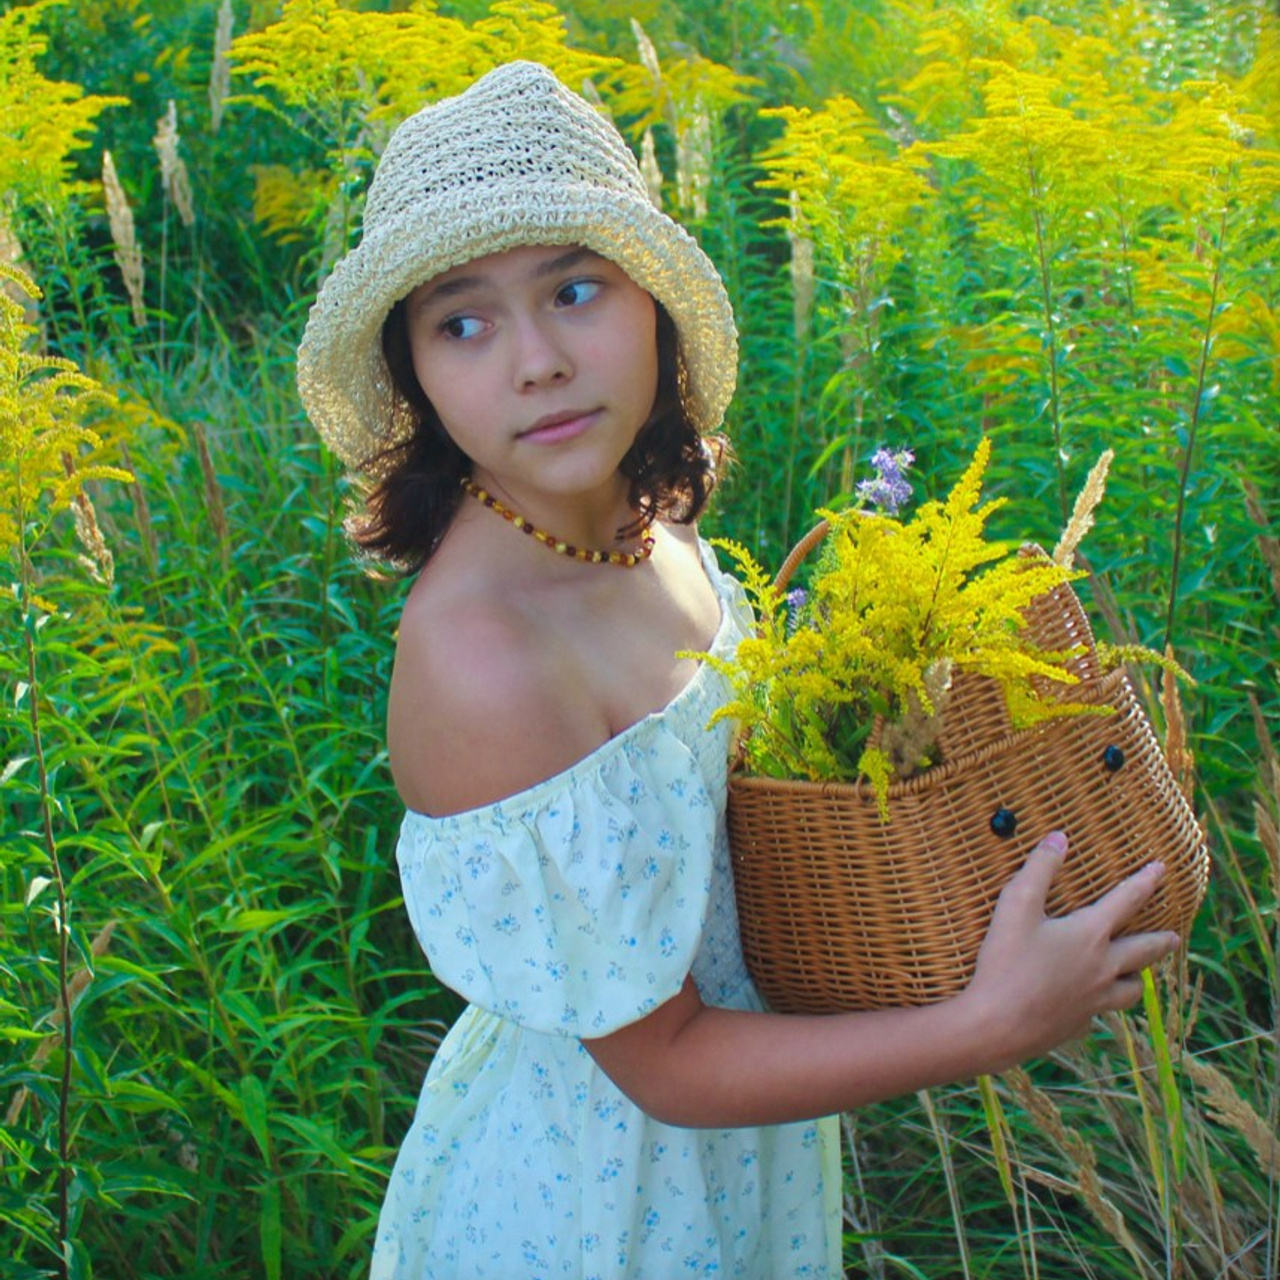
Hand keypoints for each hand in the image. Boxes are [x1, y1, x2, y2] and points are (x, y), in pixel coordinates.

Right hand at [964, 830, 1180, 1070]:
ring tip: (1138, 975)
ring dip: (1138, 978)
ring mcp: (1094, 1001)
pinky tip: (1088, 1004)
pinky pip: (1099, 1013)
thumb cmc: (1006, 962)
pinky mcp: (1078, 1025)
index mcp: (1090, 936)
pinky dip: (1099, 1004)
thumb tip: (1059, 837)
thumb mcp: (1016, 905)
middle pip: (1143, 952)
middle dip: (1161, 942)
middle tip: (1174, 938)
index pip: (1126, 901)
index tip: (1161, 868)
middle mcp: (1102, 969)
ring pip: (1131, 990)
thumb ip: (1039, 868)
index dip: (1145, 881)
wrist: (997, 1025)